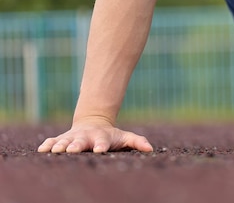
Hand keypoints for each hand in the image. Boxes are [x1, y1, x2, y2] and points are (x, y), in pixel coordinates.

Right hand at [37, 117, 153, 153]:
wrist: (93, 123)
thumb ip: (137, 141)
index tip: (100, 150)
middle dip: (76, 145)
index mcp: (101, 138)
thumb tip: (150, 148)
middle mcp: (86, 137)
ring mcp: (73, 137)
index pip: (102, 142)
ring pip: (65, 141)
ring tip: (55, 151)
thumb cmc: (110, 136)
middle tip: (72, 150)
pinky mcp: (62, 139)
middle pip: (81, 141)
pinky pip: (53, 141)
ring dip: (60, 145)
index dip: (101, 146)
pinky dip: (48, 144)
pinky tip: (42, 149)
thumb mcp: (124, 137)